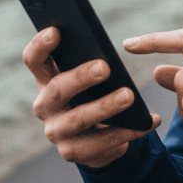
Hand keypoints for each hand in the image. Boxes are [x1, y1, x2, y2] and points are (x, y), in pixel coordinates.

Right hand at [22, 27, 160, 168]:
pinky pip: (101, 142)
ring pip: (78, 118)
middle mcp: (45, 105)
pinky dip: (128, 131)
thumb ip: (92, 63)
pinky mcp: (72, 152)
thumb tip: (107, 54)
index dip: (41, 45)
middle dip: (80, 77)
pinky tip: (148, 121)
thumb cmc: (94, 95)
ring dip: (105, 106)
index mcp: (46, 79)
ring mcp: (56, 131)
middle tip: (105, 67)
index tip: (56, 30)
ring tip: (129, 96)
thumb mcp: (90, 78)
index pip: (34, 60)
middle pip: (57, 89)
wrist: (97, 139)